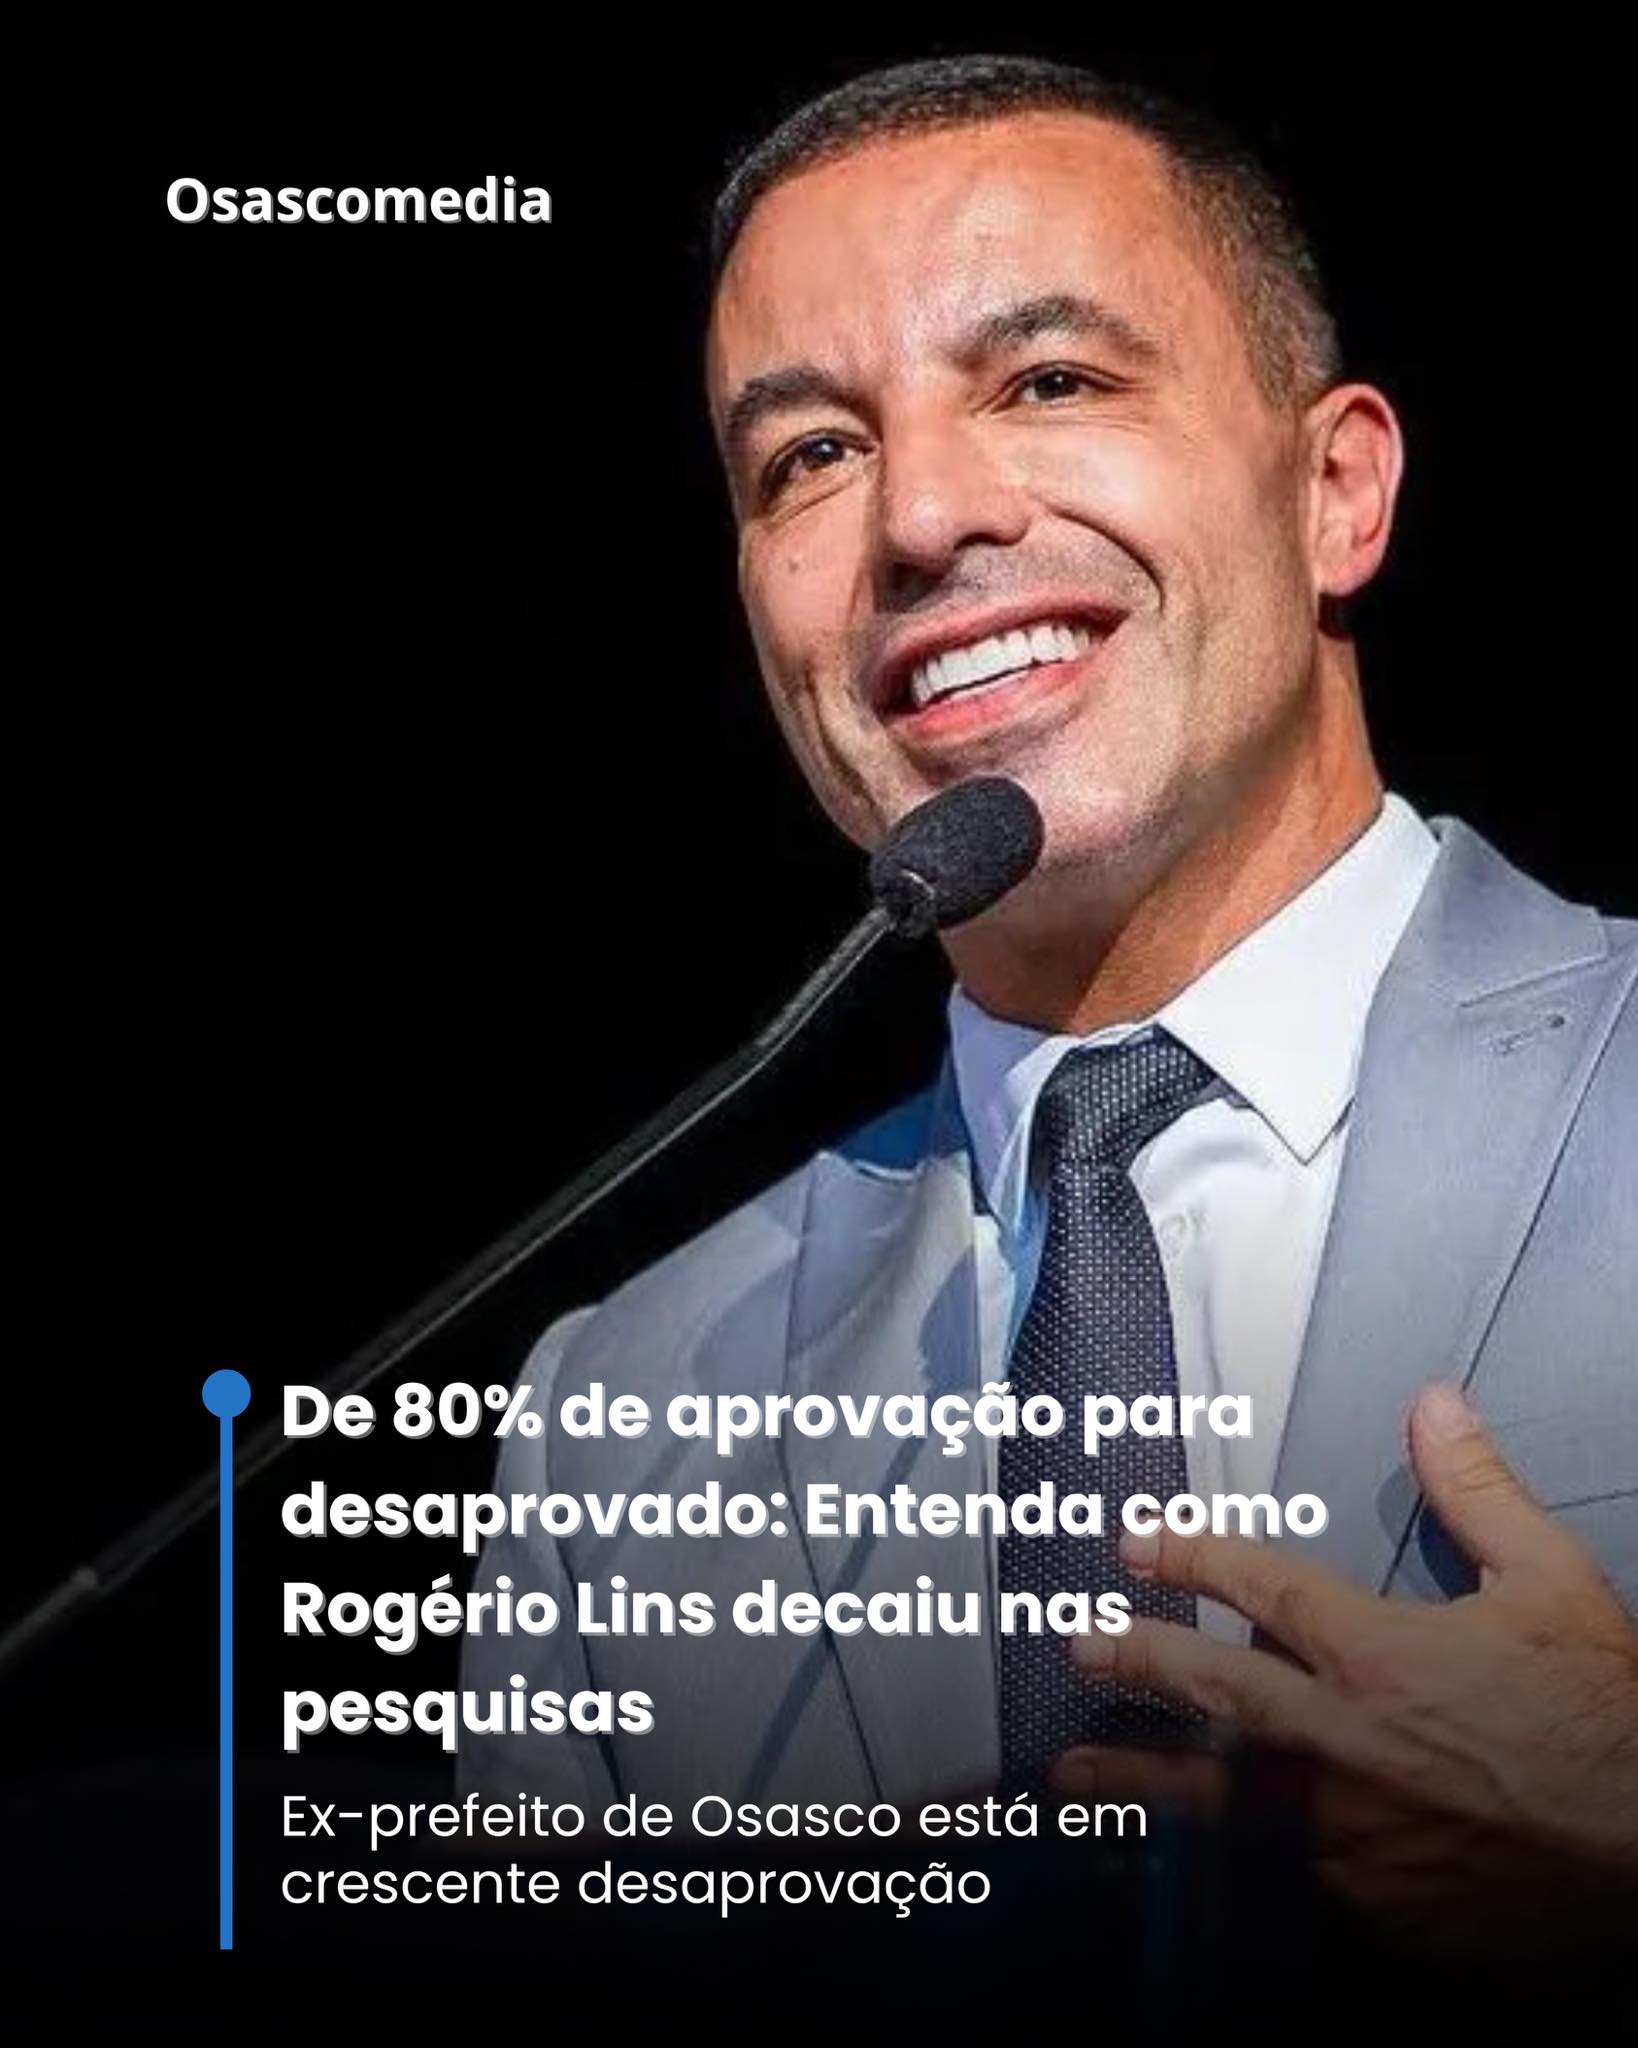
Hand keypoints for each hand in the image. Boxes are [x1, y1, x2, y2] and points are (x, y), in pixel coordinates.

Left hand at [1053, 1381, 1637, 1949]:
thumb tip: (1434, 1405)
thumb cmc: (1607, 1718)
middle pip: (1213, 1690)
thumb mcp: (1553, 1584)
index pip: (1260, 1588)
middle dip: (1138, 1661)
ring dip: (1142, 1778)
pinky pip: (1274, 1878)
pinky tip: (1177, 1869)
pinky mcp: (1370, 1903)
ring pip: (1218, 1796)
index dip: (1190, 1556)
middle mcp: (1343, 1737)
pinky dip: (1220, 1866)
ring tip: (1073, 1773)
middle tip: (1076, 1645)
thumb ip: (1478, 1492)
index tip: (1136, 1541)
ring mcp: (1347, 1828)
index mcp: (1378, 1652)